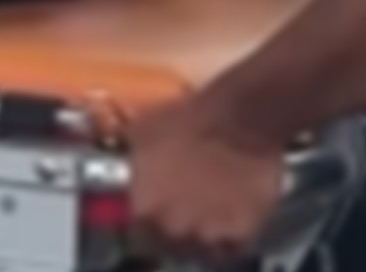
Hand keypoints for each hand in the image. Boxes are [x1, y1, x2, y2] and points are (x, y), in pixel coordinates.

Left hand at [126, 95, 289, 265]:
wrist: (240, 117)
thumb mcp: (142, 131)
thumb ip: (131, 162)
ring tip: (209, 208)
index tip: (153, 209)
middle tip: (184, 204)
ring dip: (201, 232)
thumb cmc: (190, 118)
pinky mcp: (240, 235)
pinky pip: (231, 246)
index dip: (144, 219)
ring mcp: (207, 236)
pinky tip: (232, 212)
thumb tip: (125, 167)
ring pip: (199, 247)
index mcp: (142, 208)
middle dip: (172, 225)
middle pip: (167, 241)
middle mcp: (171, 228)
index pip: (134, 231)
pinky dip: (230, 234)